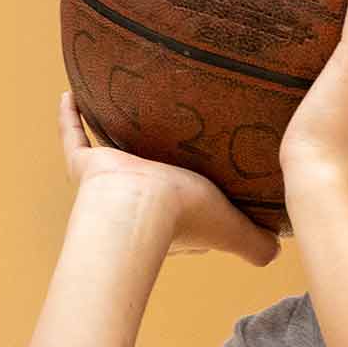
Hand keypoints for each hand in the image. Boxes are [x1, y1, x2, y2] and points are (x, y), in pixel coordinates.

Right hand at [57, 91, 278, 265]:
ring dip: (112, 134)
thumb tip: (277, 251)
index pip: (187, 206)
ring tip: (122, 106)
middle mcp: (139, 198)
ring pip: (111, 153)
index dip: (200, 197)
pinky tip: (70, 95)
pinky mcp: (88, 166)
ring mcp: (110, 181)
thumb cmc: (185, 216)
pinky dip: (70, 118)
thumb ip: (255, 242)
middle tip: (172, 134)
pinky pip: (74, 138)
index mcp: (172, 214)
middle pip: (150, 176)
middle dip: (159, 160)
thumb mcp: (232, 227)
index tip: (213, 180)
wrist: (137, 207)